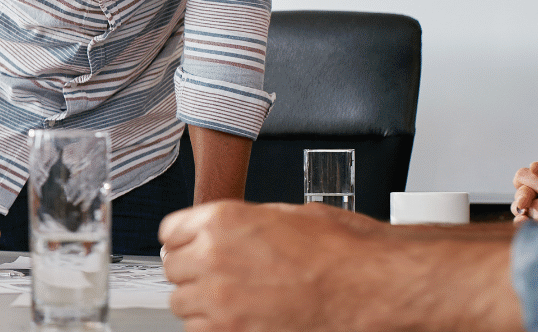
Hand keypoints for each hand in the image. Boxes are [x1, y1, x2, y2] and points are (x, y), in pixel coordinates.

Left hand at [161, 201, 398, 331]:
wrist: (368, 288)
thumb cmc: (340, 252)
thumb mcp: (285, 216)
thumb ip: (243, 223)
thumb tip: (226, 232)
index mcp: (222, 221)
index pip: (169, 232)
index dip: (184, 239)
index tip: (189, 247)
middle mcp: (212, 258)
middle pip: (172, 268)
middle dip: (192, 270)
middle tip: (216, 274)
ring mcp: (220, 300)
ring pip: (181, 304)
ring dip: (200, 301)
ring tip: (231, 298)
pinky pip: (198, 331)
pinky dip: (213, 326)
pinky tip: (238, 318)